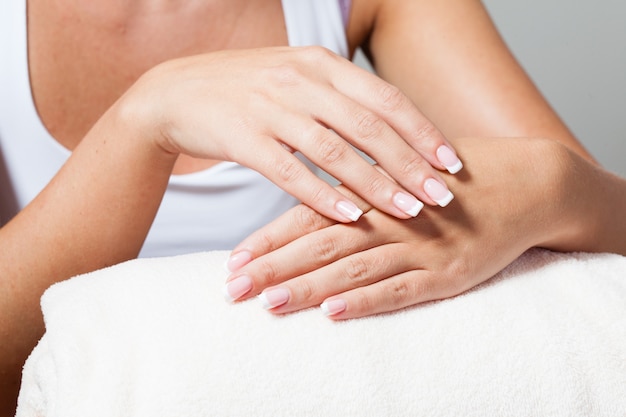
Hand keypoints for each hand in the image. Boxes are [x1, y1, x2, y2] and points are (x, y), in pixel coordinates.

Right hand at [123, 46, 461, 222]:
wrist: (177, 92)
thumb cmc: (247, 90)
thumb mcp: (296, 79)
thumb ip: (340, 98)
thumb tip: (392, 131)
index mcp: (320, 63)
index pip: (384, 98)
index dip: (422, 131)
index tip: (452, 162)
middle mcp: (300, 81)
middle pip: (368, 126)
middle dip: (411, 163)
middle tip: (444, 196)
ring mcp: (270, 107)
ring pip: (334, 150)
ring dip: (376, 183)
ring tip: (410, 211)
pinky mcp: (244, 137)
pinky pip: (290, 170)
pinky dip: (323, 195)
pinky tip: (350, 216)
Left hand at [223, 137, 585, 317]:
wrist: (526, 183)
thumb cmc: (454, 179)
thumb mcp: (403, 174)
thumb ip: (359, 190)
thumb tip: (312, 209)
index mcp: (373, 191)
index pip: (309, 215)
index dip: (270, 238)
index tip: (234, 259)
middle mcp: (389, 217)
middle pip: (319, 244)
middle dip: (273, 267)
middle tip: (232, 288)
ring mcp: (419, 246)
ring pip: (352, 268)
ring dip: (308, 286)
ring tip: (269, 302)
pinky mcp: (449, 272)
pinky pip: (400, 290)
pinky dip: (365, 301)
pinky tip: (334, 313)